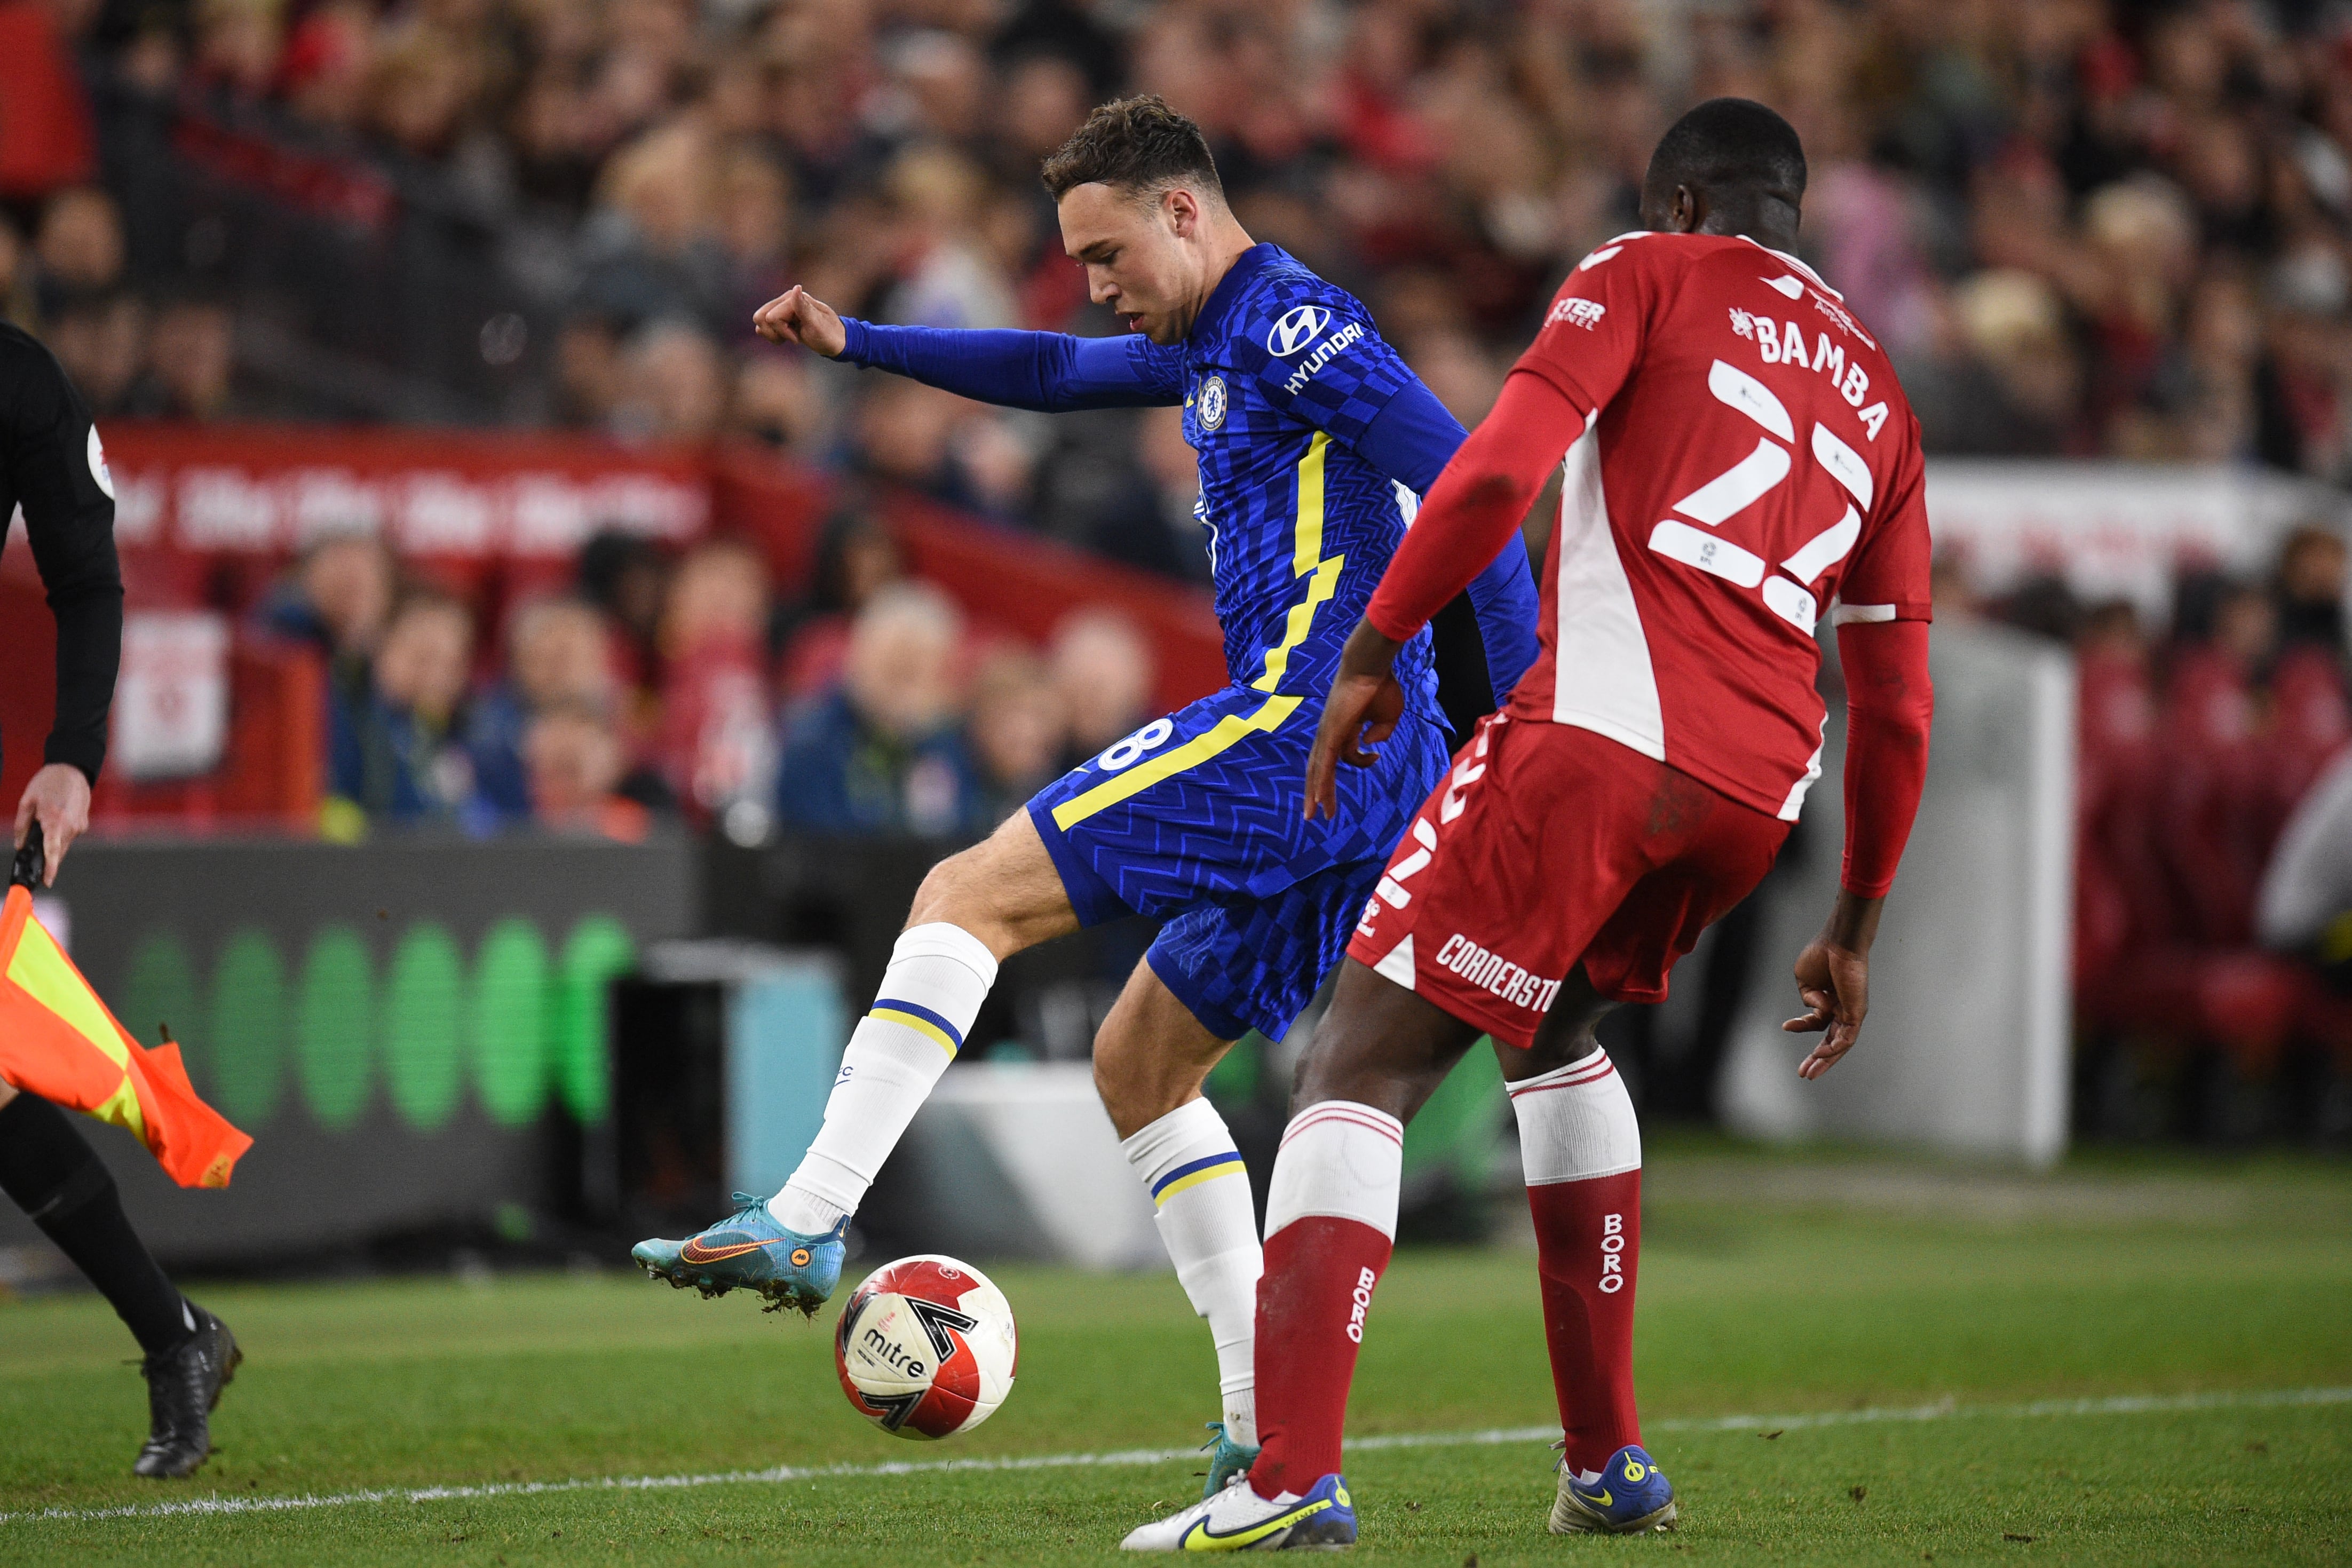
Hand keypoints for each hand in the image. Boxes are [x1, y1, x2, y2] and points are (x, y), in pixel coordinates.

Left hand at [14, 763, 91, 886]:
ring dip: (54, 842)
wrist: (73, 768)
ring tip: (45, 821)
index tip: (47, 881)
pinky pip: (70, 835)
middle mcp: (71, 827)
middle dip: (48, 855)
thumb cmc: (48, 782)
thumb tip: (21, 845)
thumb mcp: (27, 801)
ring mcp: (80, 825)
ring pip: (64, 844)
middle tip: (35, 849)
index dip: (50, 869)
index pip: (53, 852)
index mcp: (55, 821)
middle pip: (58, 851)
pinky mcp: (83, 822)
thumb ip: (22, 826)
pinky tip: (56, 818)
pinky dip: (61, 833)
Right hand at [752, 286, 847, 356]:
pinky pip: (763, 326)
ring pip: (759, 322)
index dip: (783, 332)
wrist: (836, 341)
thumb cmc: (828, 334)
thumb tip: (796, 288)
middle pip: (760, 317)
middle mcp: (786, 300)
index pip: (771, 317)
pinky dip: (773, 335)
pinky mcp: (780, 316)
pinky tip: (788, 337)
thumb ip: (803, 307)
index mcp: (793, 298)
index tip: (799, 338)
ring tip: (791, 336)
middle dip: (774, 332)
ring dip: (773, 334)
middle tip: (793, 336)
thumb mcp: (817, 323)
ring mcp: (782, 308)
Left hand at [1304, 619, 1405, 819]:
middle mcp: (1330, 732)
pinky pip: (1324, 764)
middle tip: (1314, 814)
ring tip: (1312, 816)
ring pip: (1318, 770)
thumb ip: (1382, 732)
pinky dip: (1322, 783)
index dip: (1364, 762)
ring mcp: (1328, 734)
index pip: (1349, 754)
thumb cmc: (1381, 686)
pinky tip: (1320, 799)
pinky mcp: (1330, 734)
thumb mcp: (1389, 716)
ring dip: (1315, 794)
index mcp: (1345, 727)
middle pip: (1320, 768)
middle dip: (1317, 791)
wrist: (1370, 667)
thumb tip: (1371, 744)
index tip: (1377, 757)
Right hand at [1783, 890, 1882, 1078]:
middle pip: (1832, 1041)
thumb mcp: (1804, 981)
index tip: (1785, 1027)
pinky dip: (1834, 1048)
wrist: (1838, 943)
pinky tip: (1820, 1054)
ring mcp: (1852, 1012)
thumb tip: (1816, 1012)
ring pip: (1840, 1045)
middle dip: (1817, 1059)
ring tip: (1810, 1073)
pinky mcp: (1857, 1013)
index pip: (1817, 1022)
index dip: (1801, 1027)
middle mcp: (1843, 1009)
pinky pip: (1847, 1037)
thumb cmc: (1822, 955)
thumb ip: (1807, 999)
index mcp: (1831, 1000)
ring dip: (1825, 1061)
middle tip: (1804, 1073)